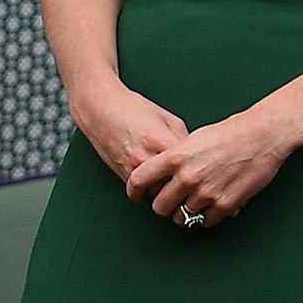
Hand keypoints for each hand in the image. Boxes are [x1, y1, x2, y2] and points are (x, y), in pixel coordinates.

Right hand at [72, 78, 188, 183]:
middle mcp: (145, 159)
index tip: (201, 166)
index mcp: (161, 141)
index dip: (197, 167)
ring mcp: (132, 170)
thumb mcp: (169, 118)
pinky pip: (143, 191)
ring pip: (158, 192)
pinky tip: (157, 177)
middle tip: (189, 175)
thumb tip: (194, 154)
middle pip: (173, 183)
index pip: (187, 165)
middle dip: (182, 180)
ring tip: (172, 177)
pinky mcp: (122, 177)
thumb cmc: (133, 110)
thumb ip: (183, 138)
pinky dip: (151, 187)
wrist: (102, 110)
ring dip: (166, 188)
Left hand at [126, 107, 290, 225]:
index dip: (135, 191)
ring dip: (188, 211)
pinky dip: (208, 216)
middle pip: (159, 206)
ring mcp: (206, 193)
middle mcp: (188, 177)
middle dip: (165, 205)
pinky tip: (214, 203)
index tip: (139, 196)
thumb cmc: (234, 131)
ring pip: (182, 217)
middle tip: (173, 201)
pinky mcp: (224, 204)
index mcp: (176, 157)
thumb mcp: (196, 138)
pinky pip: (205, 221)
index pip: (138, 181)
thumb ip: (175, 157)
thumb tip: (163, 173)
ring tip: (199, 200)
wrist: (265, 134)